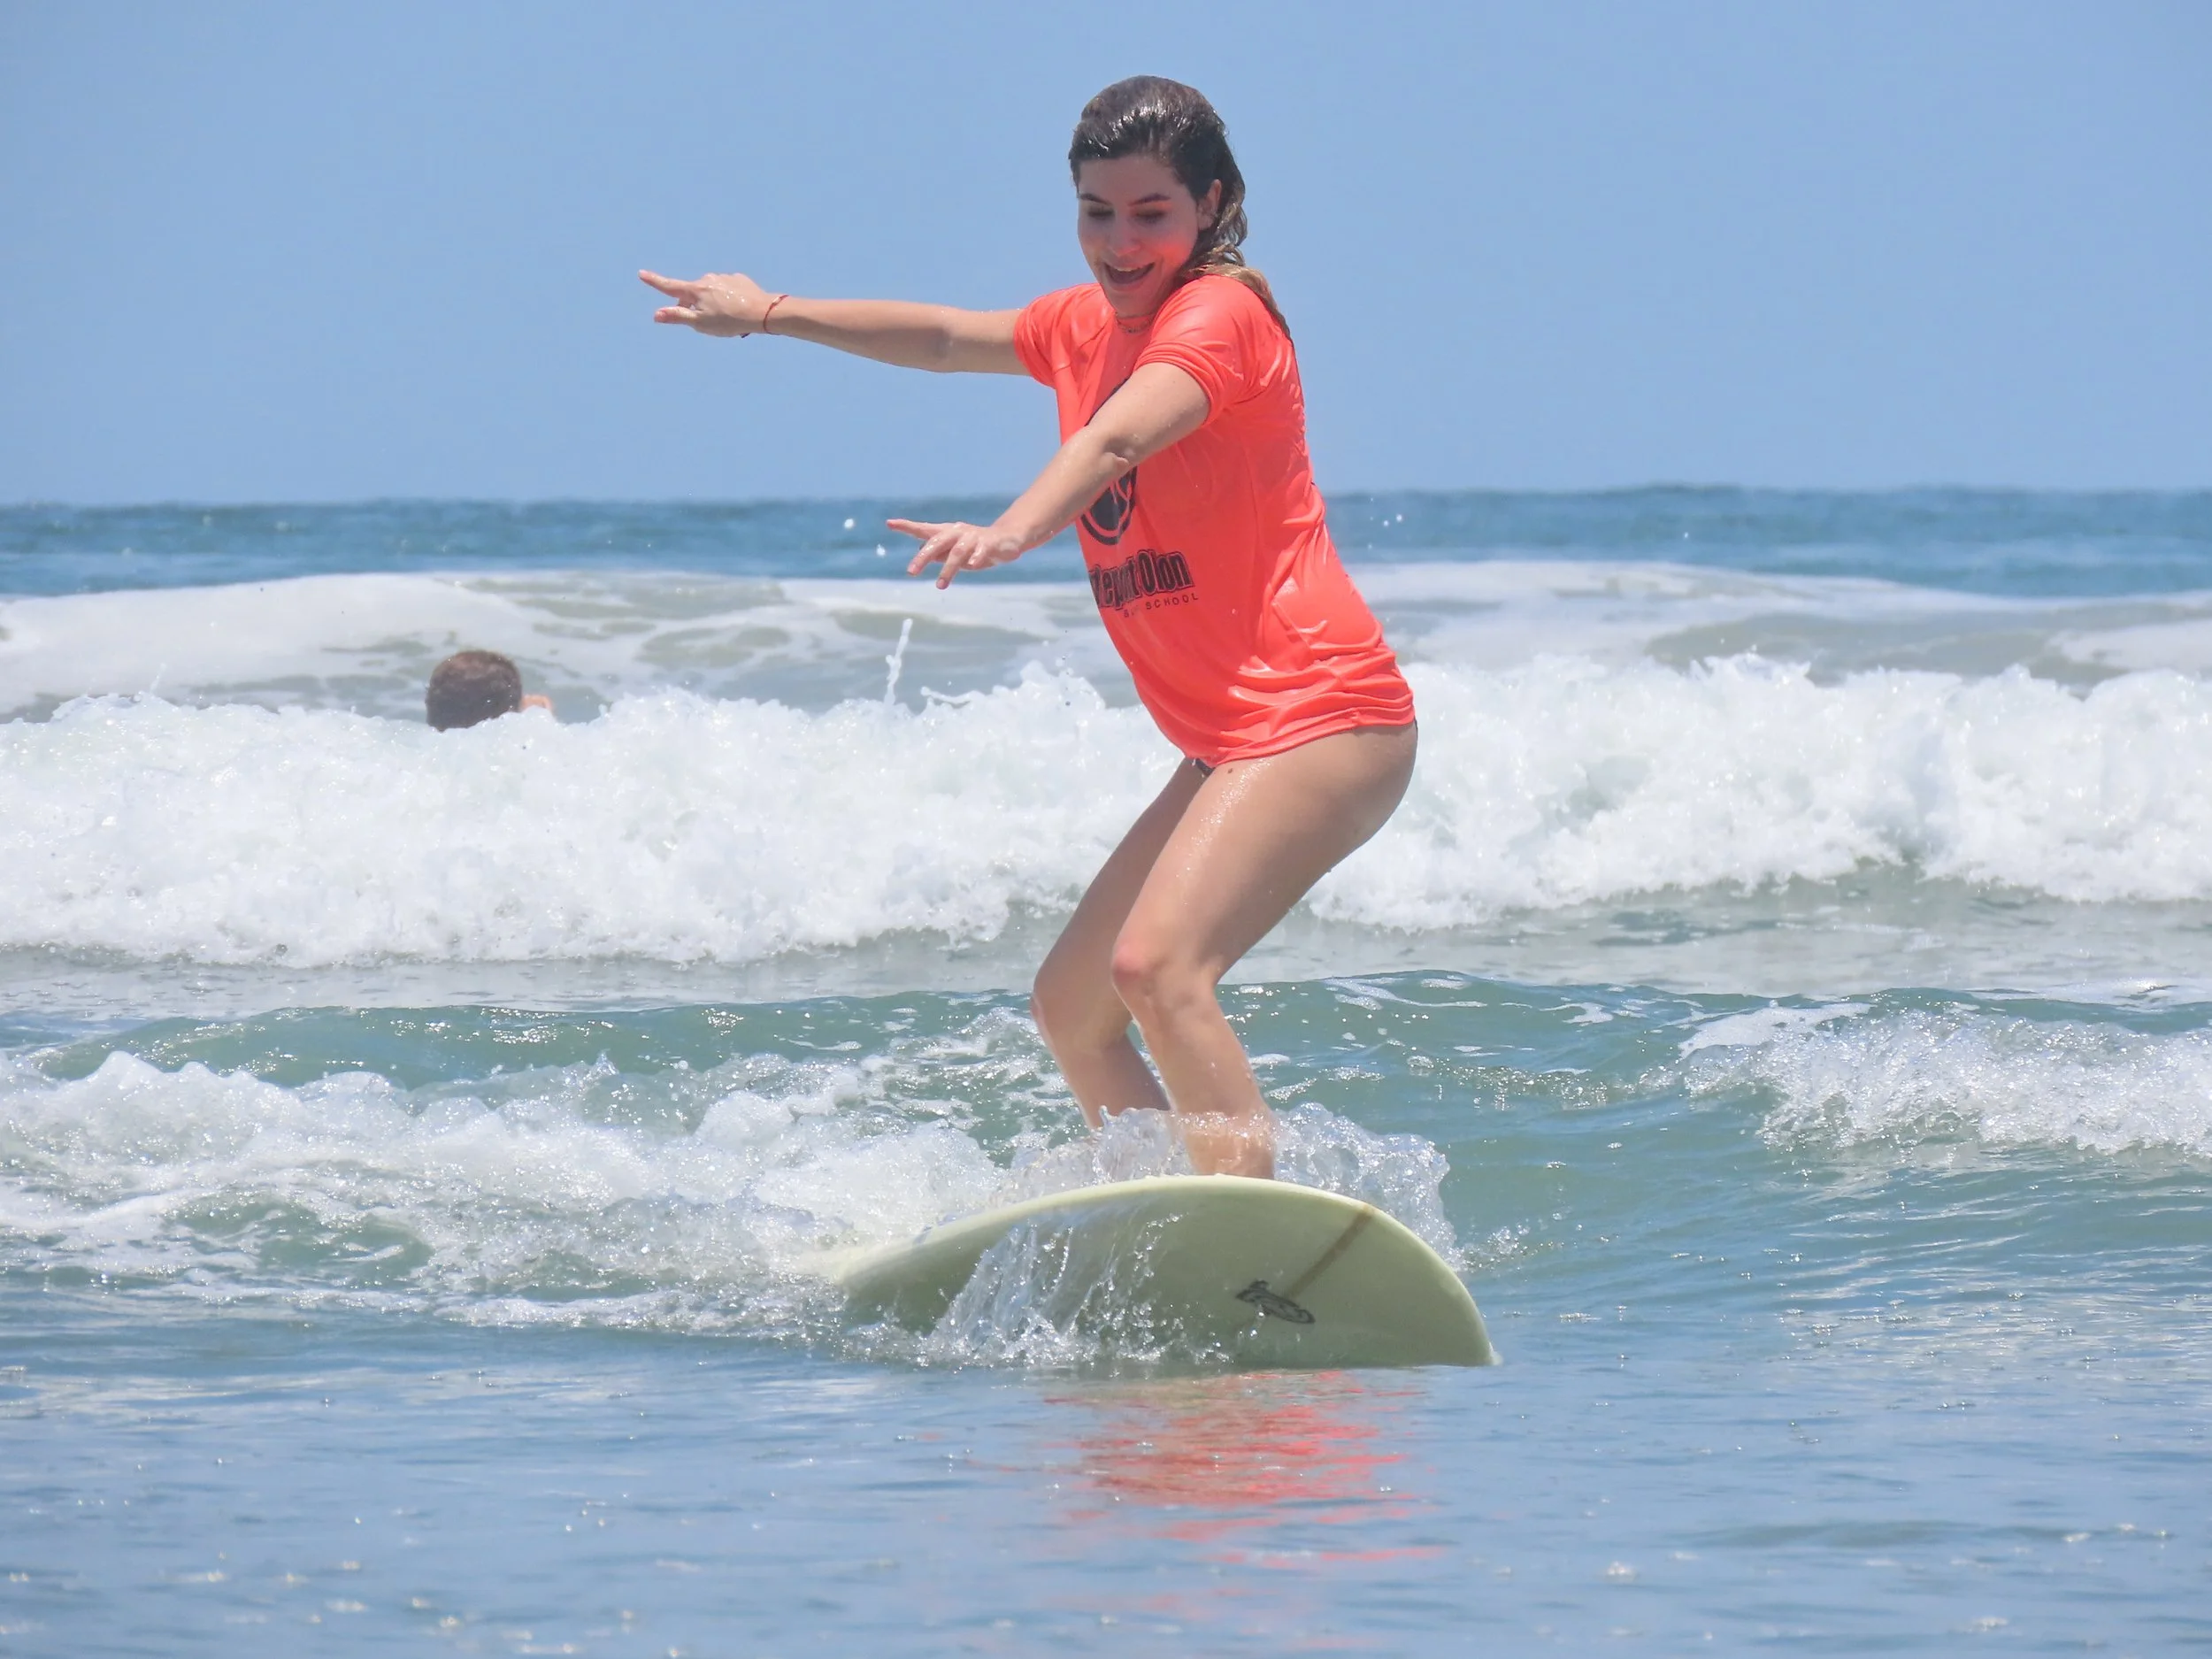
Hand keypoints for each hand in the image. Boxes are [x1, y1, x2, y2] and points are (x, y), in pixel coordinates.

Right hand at [639, 268, 773, 336]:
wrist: (762, 311)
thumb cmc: (730, 321)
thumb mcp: (701, 323)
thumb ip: (678, 317)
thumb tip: (656, 314)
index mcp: (695, 290)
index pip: (669, 286)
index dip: (654, 281)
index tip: (641, 273)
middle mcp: (707, 279)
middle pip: (692, 293)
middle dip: (693, 305)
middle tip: (707, 322)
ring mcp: (723, 278)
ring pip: (710, 291)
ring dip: (712, 302)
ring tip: (727, 318)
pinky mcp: (738, 280)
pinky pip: (727, 289)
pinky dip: (727, 298)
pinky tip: (738, 308)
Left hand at [890, 519, 1025, 588]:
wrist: (1007, 539)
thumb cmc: (976, 547)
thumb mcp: (954, 552)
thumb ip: (939, 553)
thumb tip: (920, 554)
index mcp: (947, 533)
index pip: (924, 529)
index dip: (907, 526)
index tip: (890, 523)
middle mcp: (958, 532)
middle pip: (937, 542)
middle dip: (923, 557)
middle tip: (911, 572)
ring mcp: (974, 537)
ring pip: (958, 551)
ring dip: (948, 568)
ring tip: (940, 585)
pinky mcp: (990, 544)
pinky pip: (981, 550)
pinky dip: (976, 557)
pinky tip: (972, 564)